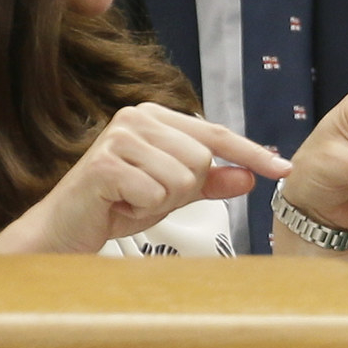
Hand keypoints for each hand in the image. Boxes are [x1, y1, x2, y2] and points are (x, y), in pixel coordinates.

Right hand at [0, 104, 291, 253]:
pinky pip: (156, 194)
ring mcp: (120, 136)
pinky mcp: (105, 162)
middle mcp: (138, 116)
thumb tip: (250, 176)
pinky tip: (116, 205)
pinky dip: (140, 209)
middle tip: (145, 195)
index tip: (284, 170)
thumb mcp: (171, 193)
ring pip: (182, 179)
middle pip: (202, 160)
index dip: (251, 153)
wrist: (64, 230)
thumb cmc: (116, 206)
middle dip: (182, 190)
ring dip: (160, 202)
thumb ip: (209, 182)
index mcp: (156, 116)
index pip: (216, 134)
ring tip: (129, 199)